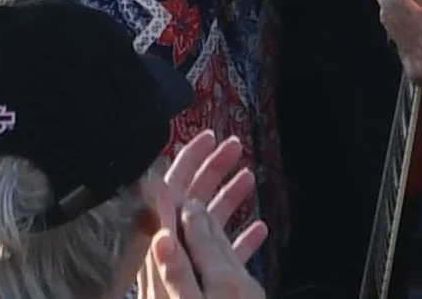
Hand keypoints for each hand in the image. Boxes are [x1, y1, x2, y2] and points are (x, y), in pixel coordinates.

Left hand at [137, 131, 266, 298]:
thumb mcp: (213, 286)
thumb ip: (195, 242)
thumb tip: (183, 202)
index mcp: (163, 249)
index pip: (169, 189)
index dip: (189, 159)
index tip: (209, 137)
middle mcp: (168, 257)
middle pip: (187, 203)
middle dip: (212, 172)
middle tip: (236, 148)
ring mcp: (184, 276)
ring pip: (204, 229)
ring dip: (228, 201)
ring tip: (250, 179)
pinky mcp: (200, 293)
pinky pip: (217, 261)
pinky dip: (237, 242)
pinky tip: (258, 230)